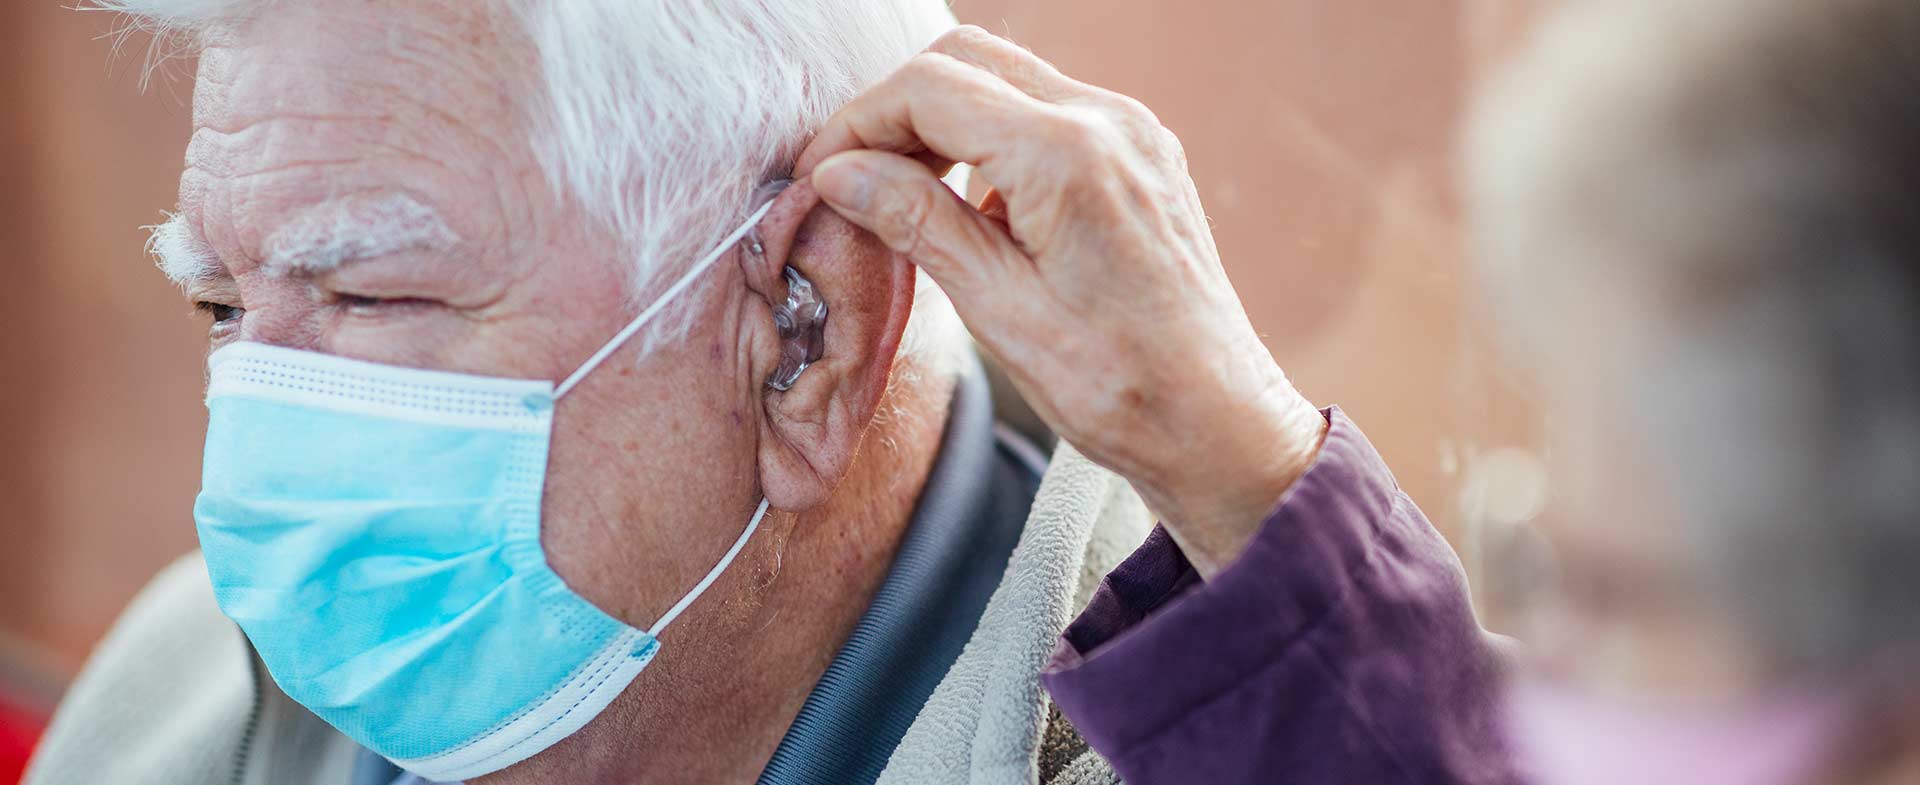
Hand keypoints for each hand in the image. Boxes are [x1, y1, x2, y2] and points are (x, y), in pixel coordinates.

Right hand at [795, 26, 1327, 577]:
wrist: (1216, 418)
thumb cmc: (1119, 385)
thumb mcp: (999, 311)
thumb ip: (919, 224)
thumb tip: (842, 174)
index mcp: (1068, 157)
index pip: (930, 89)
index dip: (857, 124)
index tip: (819, 175)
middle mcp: (1108, 122)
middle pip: (965, 60)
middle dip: (894, 109)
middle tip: (850, 177)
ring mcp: (1132, 132)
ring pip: (1005, 77)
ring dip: (940, 119)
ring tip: (899, 193)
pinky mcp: (1141, 153)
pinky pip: (1047, 110)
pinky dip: (991, 136)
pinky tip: (970, 205)